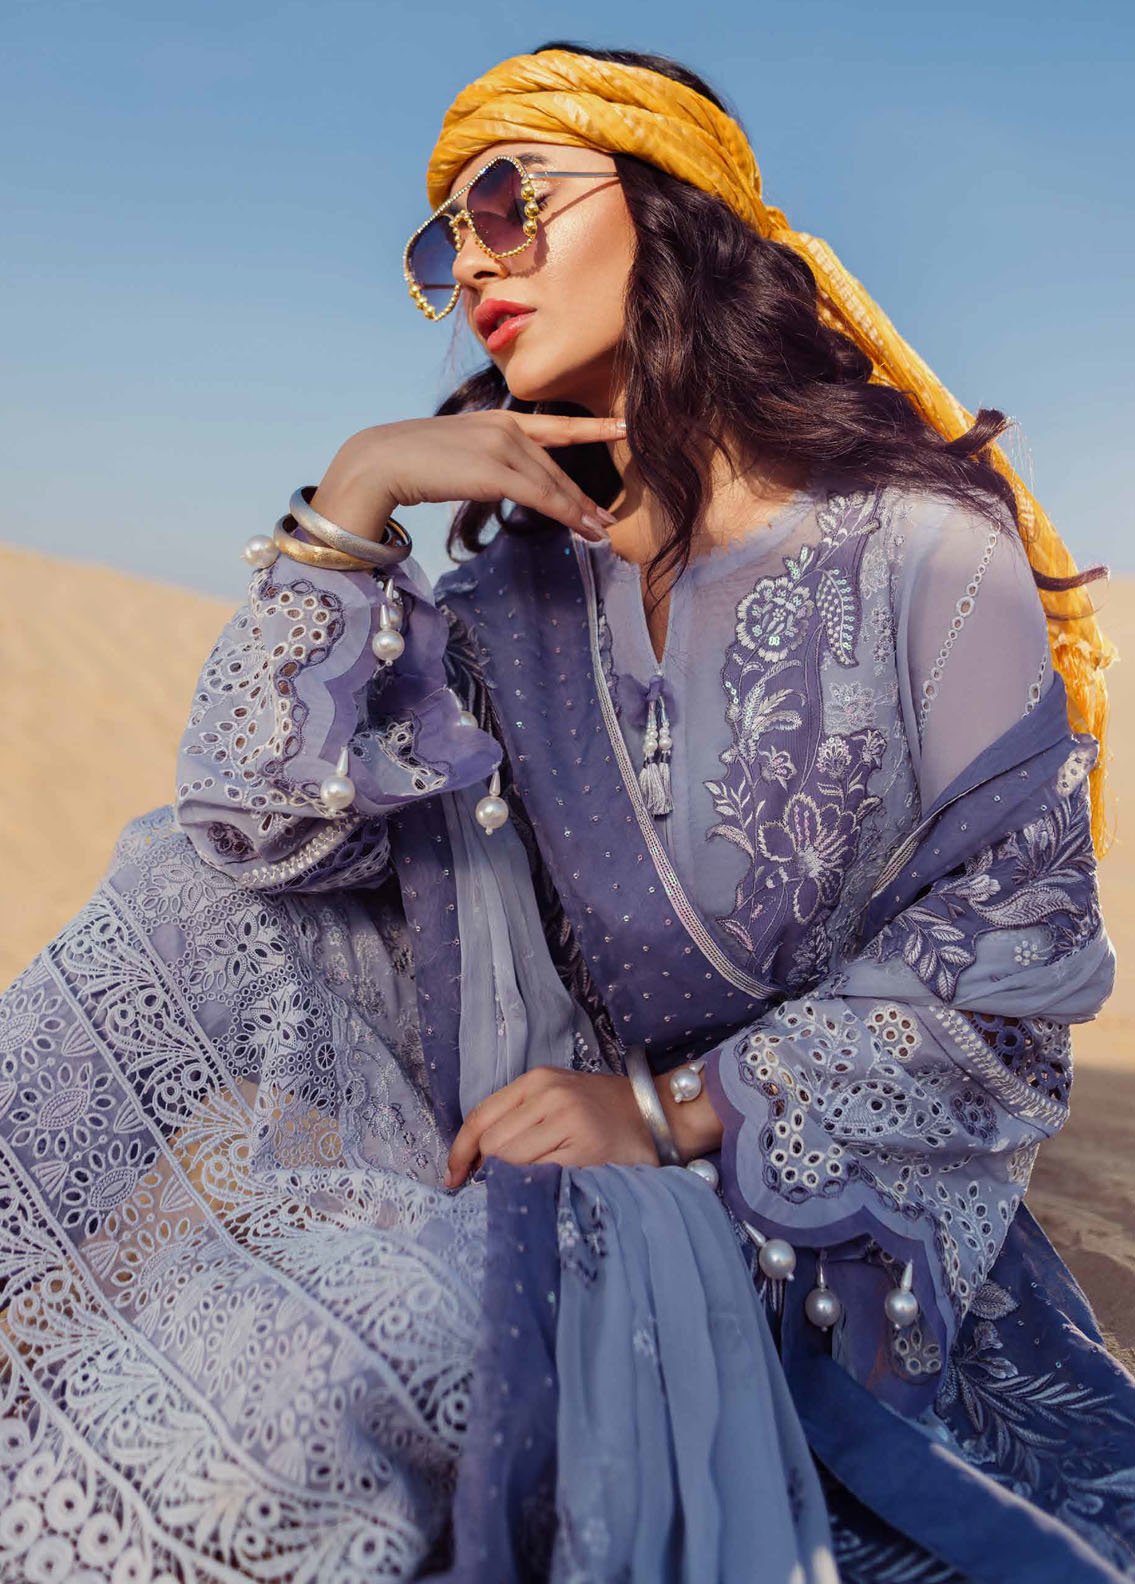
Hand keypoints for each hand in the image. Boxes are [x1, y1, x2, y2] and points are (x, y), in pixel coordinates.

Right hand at [310, 410, 624, 544]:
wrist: (380, 462)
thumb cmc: (410, 463)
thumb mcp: (457, 453)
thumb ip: (484, 460)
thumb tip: (496, 479)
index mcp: (497, 419)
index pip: (553, 427)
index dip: (590, 428)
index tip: (621, 427)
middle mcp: (506, 427)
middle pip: (555, 467)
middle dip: (582, 496)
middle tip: (607, 518)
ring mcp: (503, 447)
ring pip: (553, 484)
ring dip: (580, 512)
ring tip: (601, 532)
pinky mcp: (497, 471)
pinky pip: (543, 497)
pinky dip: (567, 515)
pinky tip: (584, 528)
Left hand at [444, 1066, 659, 1188]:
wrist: (660, 1115)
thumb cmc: (605, 1111)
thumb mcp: (559, 1096)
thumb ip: (521, 1117)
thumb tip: (475, 1159)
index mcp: (538, 1080)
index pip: (480, 1117)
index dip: (460, 1152)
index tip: (454, 1176)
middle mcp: (551, 1095)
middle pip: (491, 1144)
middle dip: (484, 1172)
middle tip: (490, 1189)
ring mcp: (568, 1121)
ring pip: (510, 1162)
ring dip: (507, 1182)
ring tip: (521, 1189)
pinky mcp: (585, 1150)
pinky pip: (539, 1176)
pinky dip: (531, 1188)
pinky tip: (542, 1191)